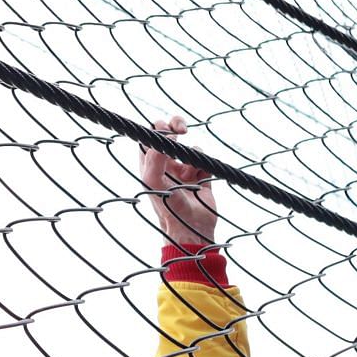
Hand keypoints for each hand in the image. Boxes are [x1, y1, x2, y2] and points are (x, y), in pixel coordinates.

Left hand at [139, 116, 216, 247]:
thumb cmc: (167, 208)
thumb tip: (161, 136)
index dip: (158, 128)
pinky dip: (206, 167)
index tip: (168, 131)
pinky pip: (206, 161)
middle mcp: (166, 166)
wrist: (191, 229)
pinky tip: (202, 181)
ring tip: (190, 176)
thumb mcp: (154, 182)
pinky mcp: (202, 177)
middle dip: (177, 127)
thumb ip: (154, 159)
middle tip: (183, 130)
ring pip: (191, 149)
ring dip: (193, 157)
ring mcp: (184, 171)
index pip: (150, 137)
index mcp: (150, 166)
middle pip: (170, 134)